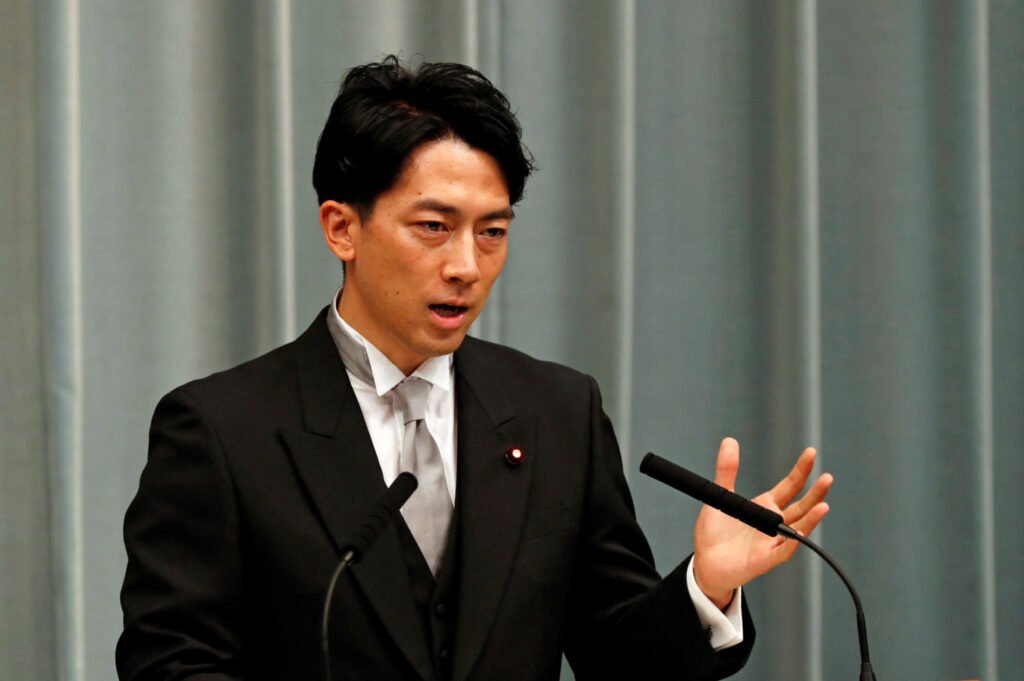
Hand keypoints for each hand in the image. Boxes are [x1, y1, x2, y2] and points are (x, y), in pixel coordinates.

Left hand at [692, 437, 831, 608]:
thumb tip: (729, 441)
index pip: (790, 486)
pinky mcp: (765, 559)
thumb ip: (726, 470)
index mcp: (765, 506)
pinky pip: (784, 550)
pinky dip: (793, 541)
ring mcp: (772, 541)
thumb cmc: (714, 532)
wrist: (705, 563)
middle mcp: (773, 522)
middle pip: (801, 506)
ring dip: (811, 518)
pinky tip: (802, 532)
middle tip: (828, 478)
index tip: (811, 453)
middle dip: (815, 493)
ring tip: (824, 505)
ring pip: (798, 528)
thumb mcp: (719, 496)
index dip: (801, 470)